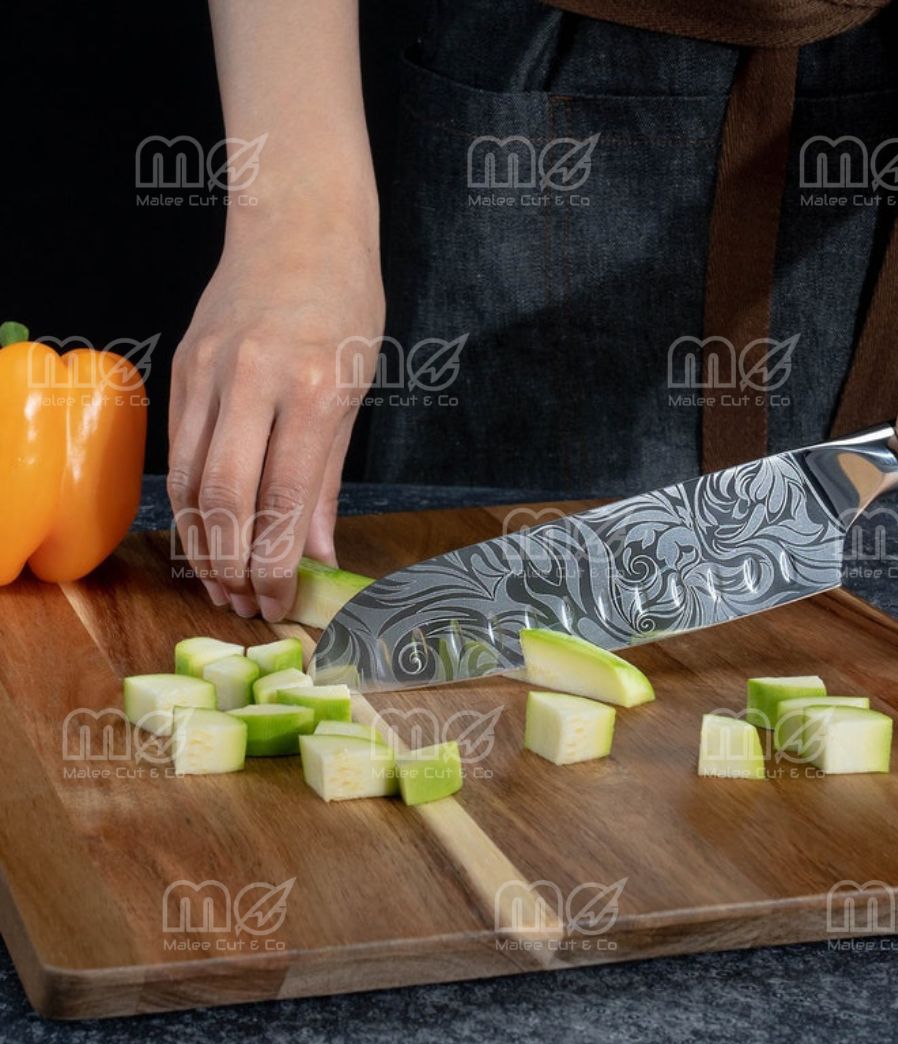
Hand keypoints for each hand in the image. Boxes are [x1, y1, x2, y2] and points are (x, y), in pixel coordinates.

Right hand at [167, 208, 383, 619]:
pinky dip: (187, 501)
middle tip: (244, 603)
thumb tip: (316, 552)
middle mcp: (252, 382)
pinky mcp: (179, 367)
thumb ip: (329, 478)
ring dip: (202, 543)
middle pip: (226, 500)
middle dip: (232, 566)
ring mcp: (207, 372)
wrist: (298, 222)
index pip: (283, 502)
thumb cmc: (344, 303)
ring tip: (220, 581)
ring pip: (189, 481)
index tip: (278, 602)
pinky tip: (203, 531)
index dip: (274, 565)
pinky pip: (177, 450)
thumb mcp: (355, 390)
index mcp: (312, 391)